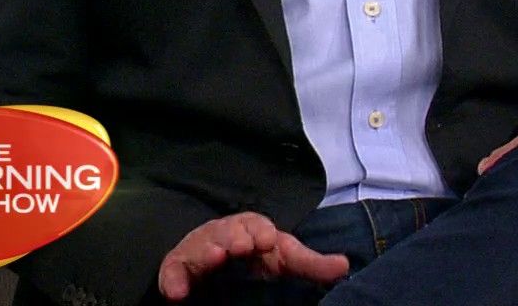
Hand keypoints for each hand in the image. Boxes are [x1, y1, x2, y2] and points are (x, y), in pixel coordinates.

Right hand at [156, 212, 349, 300]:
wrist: (217, 264)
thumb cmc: (255, 257)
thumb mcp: (284, 260)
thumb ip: (311, 264)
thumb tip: (344, 265)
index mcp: (251, 231)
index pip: (255, 225)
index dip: (261, 231)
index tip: (268, 241)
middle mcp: (224, 237)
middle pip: (227, 231)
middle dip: (234, 236)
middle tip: (241, 246)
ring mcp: (199, 252)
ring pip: (200, 247)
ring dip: (206, 252)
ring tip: (214, 257)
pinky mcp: (179, 270)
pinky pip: (172, 271)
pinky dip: (173, 280)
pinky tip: (177, 293)